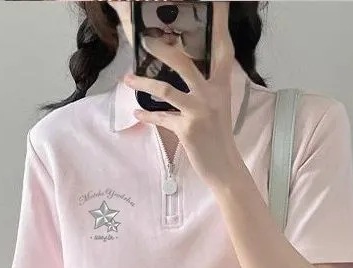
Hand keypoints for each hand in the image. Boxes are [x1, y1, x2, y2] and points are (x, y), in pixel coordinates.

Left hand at [123, 2, 241, 188]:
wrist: (224, 167)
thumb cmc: (218, 135)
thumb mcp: (218, 105)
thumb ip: (205, 86)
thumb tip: (183, 69)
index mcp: (221, 85)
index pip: (222, 49)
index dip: (219, 24)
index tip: (217, 1)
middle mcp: (211, 94)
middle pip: (184, 62)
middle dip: (162, 49)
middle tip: (145, 40)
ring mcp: (198, 111)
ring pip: (165, 89)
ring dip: (143, 83)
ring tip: (127, 79)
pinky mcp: (186, 129)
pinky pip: (160, 118)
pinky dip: (147, 116)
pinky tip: (136, 113)